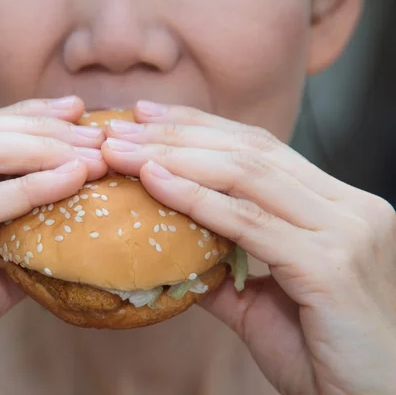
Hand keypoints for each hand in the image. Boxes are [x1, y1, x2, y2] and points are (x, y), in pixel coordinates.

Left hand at [102, 101, 395, 394]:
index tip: (147, 117)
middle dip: (178, 134)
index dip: (200, 127)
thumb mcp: (263, 303)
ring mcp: (346, 231)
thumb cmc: (321, 355)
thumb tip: (173, 256)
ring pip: (247, 175)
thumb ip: (222, 270)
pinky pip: (248, 222)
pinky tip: (154, 181)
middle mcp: (349, 207)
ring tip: (124, 150)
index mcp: (337, 207)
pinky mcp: (331, 264)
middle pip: (250, 151)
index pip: (261, 149)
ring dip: (174, 157)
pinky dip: (196, 198)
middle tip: (123, 125)